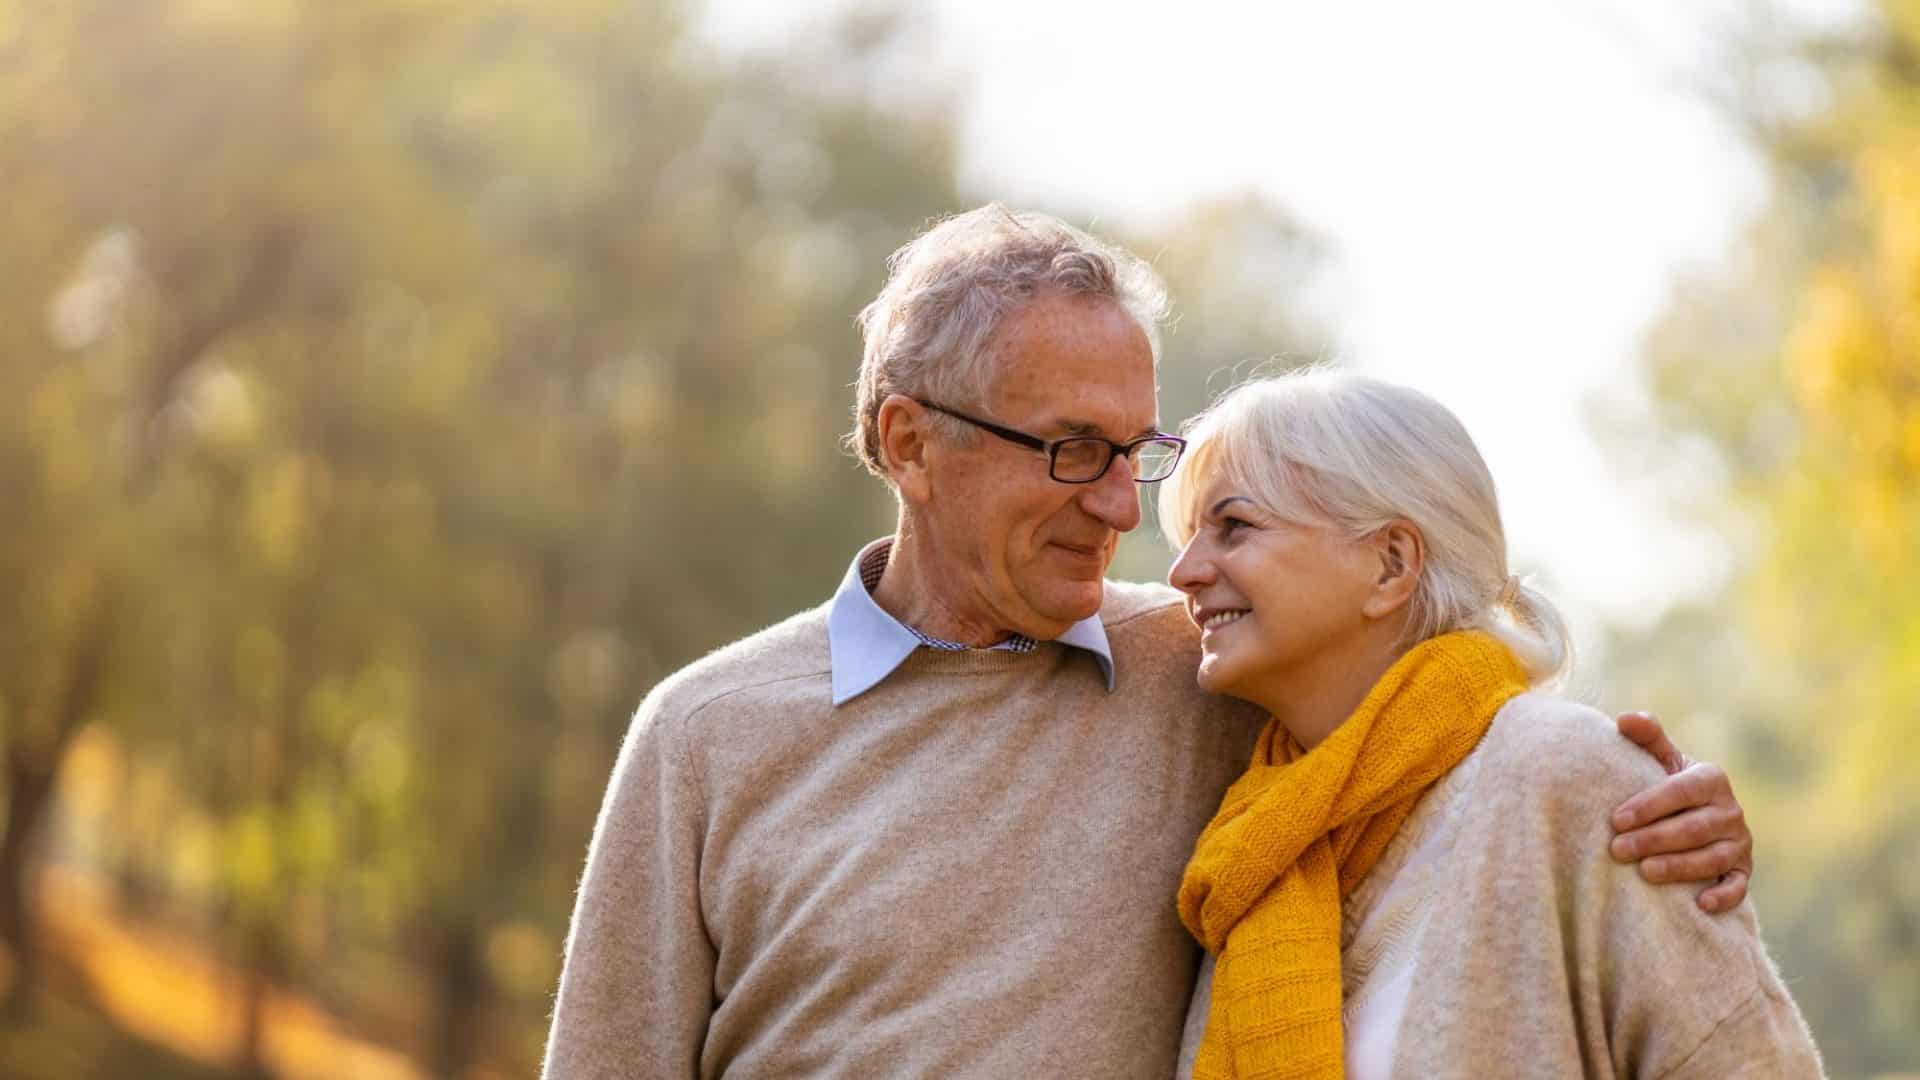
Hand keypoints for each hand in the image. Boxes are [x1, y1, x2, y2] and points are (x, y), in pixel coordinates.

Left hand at [1608, 711, 1752, 913]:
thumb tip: (1624, 718)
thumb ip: (1647, 738)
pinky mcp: (1743, 871)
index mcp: (1711, 779)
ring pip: (1712, 858)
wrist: (1694, 816)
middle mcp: (1731, 811)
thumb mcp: (1660, 760)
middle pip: (1694, 828)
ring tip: (1644, 872)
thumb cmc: (1668, 786)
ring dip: (1679, 866)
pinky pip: (1739, 886)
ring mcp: (1740, 843)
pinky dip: (1723, 895)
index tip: (1616, 819)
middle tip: (1618, 849)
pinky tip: (1699, 902)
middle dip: (1654, 839)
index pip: (1681, 792)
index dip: (1649, 805)